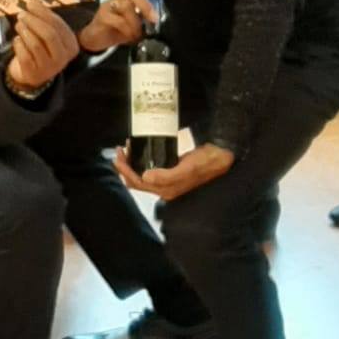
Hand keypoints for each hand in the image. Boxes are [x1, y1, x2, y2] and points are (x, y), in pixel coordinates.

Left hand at [6, 1, 79, 90]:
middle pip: (49, 34)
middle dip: (33, 21)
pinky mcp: (34, 74)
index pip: (58, 25)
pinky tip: (17, 40)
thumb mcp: (50, 35)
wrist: (33, 73)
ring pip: (36, 44)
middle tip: (22, 14)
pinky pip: (24, 55)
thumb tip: (33, 4)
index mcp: (71, 45)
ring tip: (19, 25)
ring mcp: (49, 68)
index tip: (30, 4)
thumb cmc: (42, 49)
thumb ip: (45, 20)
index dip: (43, 13)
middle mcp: (62, 58)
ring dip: (24, 31)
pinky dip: (19, 45)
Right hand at [76, 0, 159, 53]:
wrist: (97, 38)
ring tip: (137, 34)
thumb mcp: (137, 22)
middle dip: (145, 6)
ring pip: (127, 7)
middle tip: (154, 19)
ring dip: (136, 23)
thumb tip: (159, 20)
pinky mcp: (102, 15)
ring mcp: (108, 4)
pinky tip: (129, 36)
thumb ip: (146, 18)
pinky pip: (119, 21)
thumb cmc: (119, 28)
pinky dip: (128, 30)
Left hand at [114, 141, 234, 201]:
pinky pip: (150, 169)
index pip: (138, 183)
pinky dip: (141, 161)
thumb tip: (145, 177)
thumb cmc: (205, 162)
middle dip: (125, 167)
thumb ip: (167, 176)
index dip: (125, 171)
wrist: (220, 157)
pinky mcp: (170, 171)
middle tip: (119, 150)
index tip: (118, 156)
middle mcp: (165, 188)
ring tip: (127, 149)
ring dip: (131, 163)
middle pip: (136, 181)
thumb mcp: (187, 167)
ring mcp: (167, 180)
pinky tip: (140, 150)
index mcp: (167, 190)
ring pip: (141, 175)